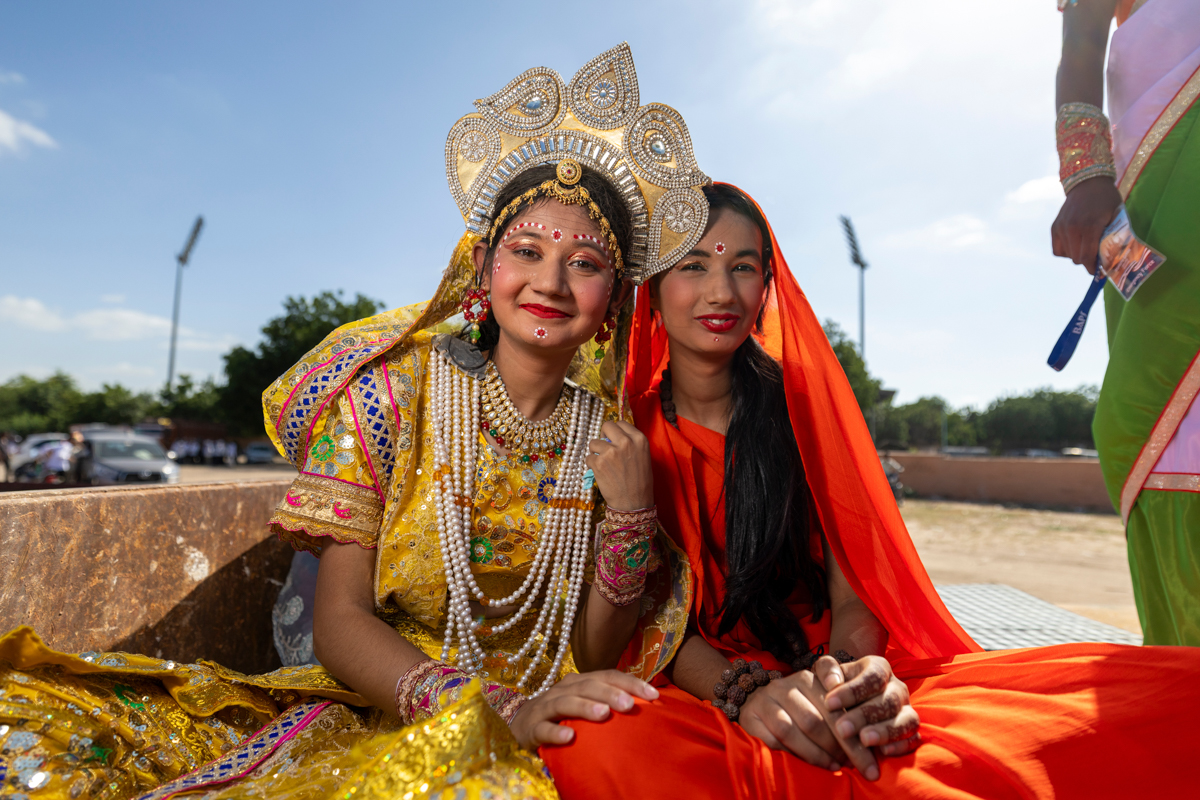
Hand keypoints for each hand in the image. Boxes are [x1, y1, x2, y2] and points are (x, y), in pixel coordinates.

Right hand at [507, 670, 658, 749]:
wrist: (521, 721)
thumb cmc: (563, 712)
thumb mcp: (585, 701)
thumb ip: (608, 699)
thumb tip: (648, 702)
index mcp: (580, 681)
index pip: (608, 676)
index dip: (630, 683)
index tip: (653, 695)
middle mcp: (564, 689)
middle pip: (588, 686)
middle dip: (610, 693)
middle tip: (629, 705)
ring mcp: (546, 706)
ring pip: (566, 703)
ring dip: (585, 707)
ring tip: (603, 714)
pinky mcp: (532, 727)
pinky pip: (544, 729)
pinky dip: (556, 732)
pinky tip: (570, 737)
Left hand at [585, 420, 652, 511]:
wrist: (634, 503)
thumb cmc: (640, 482)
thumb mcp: (642, 456)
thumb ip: (630, 443)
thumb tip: (611, 437)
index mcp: (639, 439)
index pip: (621, 423)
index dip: (615, 431)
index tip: (613, 440)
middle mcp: (626, 442)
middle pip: (606, 425)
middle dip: (603, 436)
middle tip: (605, 448)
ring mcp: (611, 452)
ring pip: (594, 442)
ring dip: (596, 452)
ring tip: (603, 464)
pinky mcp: (599, 463)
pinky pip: (588, 457)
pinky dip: (591, 465)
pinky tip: (600, 473)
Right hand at [736, 666, 877, 778]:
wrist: (755, 703)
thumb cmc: (799, 708)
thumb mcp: (822, 702)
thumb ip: (843, 714)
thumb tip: (873, 741)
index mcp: (809, 678)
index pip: (835, 702)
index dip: (854, 728)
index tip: (871, 748)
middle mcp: (786, 685)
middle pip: (817, 719)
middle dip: (843, 748)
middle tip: (863, 768)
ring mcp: (767, 700)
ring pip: (794, 730)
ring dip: (818, 754)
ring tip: (837, 767)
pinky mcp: (751, 717)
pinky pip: (774, 741)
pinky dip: (795, 756)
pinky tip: (812, 766)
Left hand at [821, 655, 920, 758]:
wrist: (849, 698)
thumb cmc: (837, 684)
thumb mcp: (828, 672)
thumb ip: (827, 669)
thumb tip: (832, 683)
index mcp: (880, 668)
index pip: (873, 677)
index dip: (852, 691)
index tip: (829, 704)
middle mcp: (897, 687)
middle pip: (889, 701)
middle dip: (864, 716)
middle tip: (842, 729)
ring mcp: (906, 709)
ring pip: (907, 719)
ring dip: (885, 732)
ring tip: (864, 740)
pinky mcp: (910, 729)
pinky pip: (914, 738)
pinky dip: (901, 745)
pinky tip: (883, 752)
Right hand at [1051, 176, 1121, 273]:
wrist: (1088, 182)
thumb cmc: (1107, 200)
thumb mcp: (1116, 217)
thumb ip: (1112, 238)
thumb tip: (1111, 260)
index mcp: (1090, 226)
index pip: (1087, 258)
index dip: (1093, 268)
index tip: (1099, 271)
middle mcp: (1072, 228)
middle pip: (1077, 259)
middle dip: (1087, 261)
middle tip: (1096, 257)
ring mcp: (1061, 227)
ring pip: (1067, 256)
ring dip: (1077, 255)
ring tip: (1086, 247)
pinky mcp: (1055, 227)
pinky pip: (1058, 249)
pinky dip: (1066, 251)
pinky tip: (1075, 244)